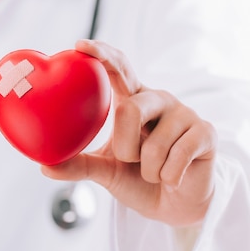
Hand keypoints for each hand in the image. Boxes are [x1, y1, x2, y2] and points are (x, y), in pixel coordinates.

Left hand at [42, 40, 216, 226]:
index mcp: (132, 100)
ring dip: (148, 169)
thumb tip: (43, 165)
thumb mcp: (104, 171)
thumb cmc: (137, 179)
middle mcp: (158, 99)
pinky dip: (167, 176)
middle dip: (124, 147)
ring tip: (155, 171)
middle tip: (129, 161)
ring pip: (153, 143)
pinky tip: (173, 177)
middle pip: (130, 110)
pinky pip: (177, 156)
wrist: (173, 206)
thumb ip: (77, 165)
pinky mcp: (206, 132)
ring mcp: (185, 114)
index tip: (80, 45)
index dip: (102, 54)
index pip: (118, 69)